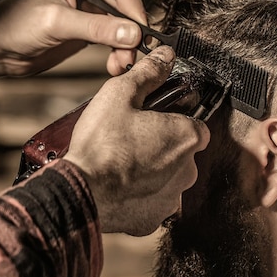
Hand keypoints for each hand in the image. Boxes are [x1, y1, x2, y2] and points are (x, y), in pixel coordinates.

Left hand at [0, 0, 144, 84]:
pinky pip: (117, 34)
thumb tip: (133, 33)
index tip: (142, 36)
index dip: (135, 11)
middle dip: (131, 32)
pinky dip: (119, 50)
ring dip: (126, 45)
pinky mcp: (92, 20)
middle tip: (132, 55)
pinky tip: (115, 63)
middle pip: (127, 3)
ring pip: (125, 21)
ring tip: (120, 64)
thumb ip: (98, 28)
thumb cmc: (15, 25)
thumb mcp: (58, 24)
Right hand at [64, 46, 210, 235]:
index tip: (155, 120)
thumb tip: (166, 56)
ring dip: (152, 172)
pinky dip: (139, 196)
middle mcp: (188, 170)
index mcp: (189, 138)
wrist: (80, 192)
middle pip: (181, 152)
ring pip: (167, 179)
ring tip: (121, 164)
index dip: (175, 119)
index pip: (196, 124)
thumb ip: (149, 73)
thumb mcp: (121, 94)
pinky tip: (119, 186)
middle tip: (131, 140)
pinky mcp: (153, 219)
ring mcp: (172, 198)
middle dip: (162, 146)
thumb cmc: (102, 144)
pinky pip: (151, 203)